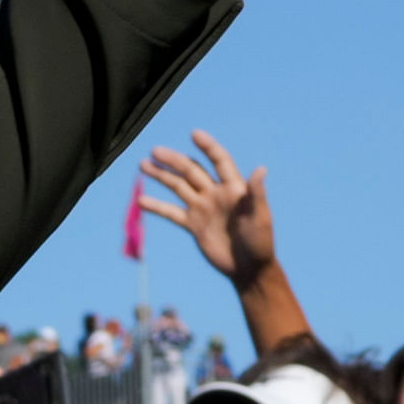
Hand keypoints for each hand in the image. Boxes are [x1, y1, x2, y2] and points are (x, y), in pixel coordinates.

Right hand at [134, 132, 273, 284]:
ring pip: (178, 186)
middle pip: (192, 171)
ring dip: (162, 175)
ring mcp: (203, 209)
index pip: (219, 161)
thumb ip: (257, 193)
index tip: (194, 134)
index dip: (208, 147)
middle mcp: (216, 194)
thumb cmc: (260, 242)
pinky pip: (171, 212)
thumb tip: (261, 169)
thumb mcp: (260, 217)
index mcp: (234, 189)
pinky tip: (142, 201)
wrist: (249, 269)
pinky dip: (157, 206)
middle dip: (174, 160)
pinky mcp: (193, 225)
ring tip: (143, 165)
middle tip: (155, 151)